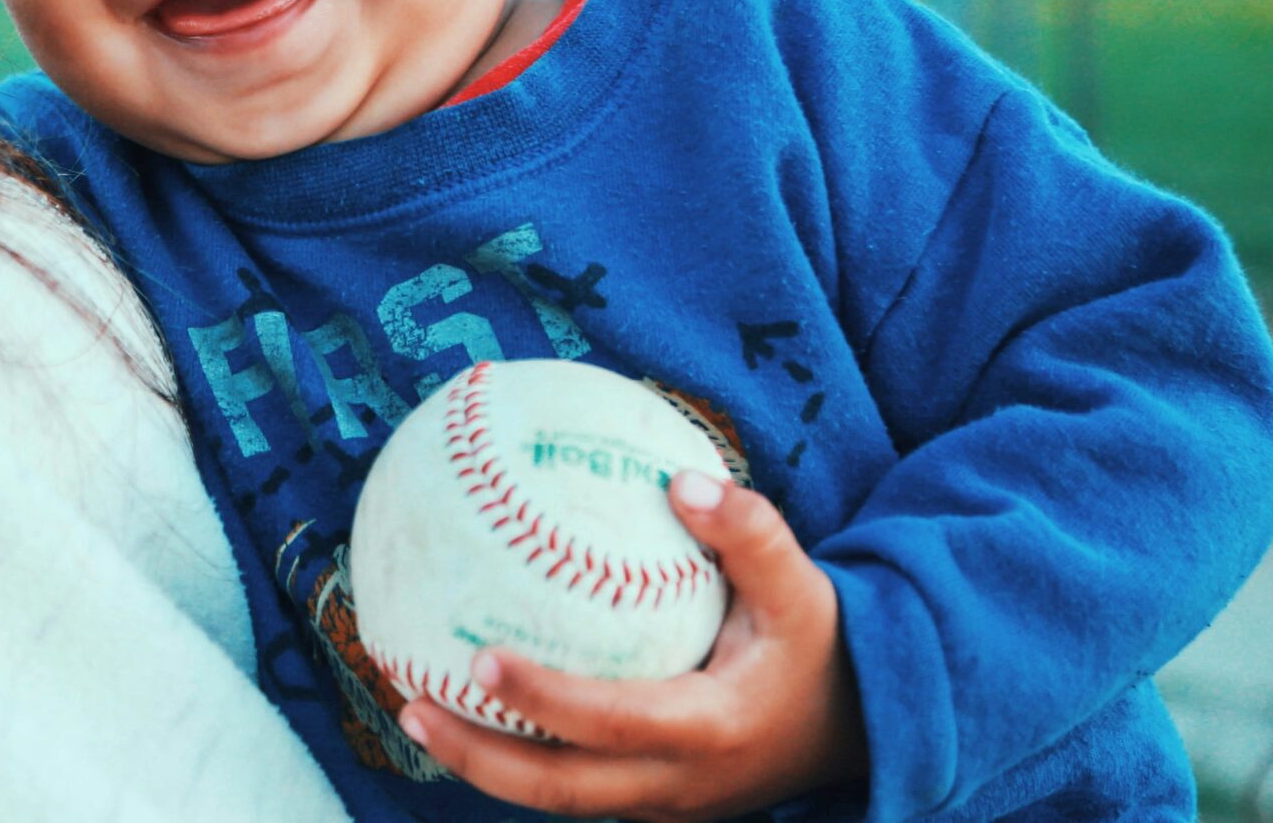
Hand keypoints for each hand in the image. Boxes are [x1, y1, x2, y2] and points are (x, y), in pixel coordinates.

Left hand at [397, 472, 867, 822]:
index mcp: (707, 730)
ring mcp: (661, 804)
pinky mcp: (652, 803)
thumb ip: (750, 533)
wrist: (863, 728)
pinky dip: (517, 754)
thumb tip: (683, 481)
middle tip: (410, 702)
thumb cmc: (821, 646)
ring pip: (556, 798)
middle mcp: (676, 784)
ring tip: (413, 706)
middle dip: (477, 755)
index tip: (479, 654)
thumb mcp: (803, 587)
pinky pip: (573, 783)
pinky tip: (470, 702)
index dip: (541, 698)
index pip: (608, 723)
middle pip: (558, 790)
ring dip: (482, 761)